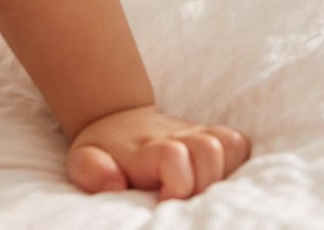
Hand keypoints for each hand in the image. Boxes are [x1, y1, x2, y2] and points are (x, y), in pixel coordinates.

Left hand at [67, 104, 250, 199]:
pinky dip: (237, 163)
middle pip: (208, 150)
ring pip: (229, 144)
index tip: (163, 201)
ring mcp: (196, 134)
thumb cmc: (104, 153)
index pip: (174, 156)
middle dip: (201, 182)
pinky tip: (218, 181)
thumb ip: (92, 171)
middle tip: (182, 198)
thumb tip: (114, 183)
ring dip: (221, 174)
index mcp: (147, 148)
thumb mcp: (83, 161)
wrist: (117, 121)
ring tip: (199, 190)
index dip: (177, 184)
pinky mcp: (213, 138)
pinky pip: (240, 144)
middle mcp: (177, 136)